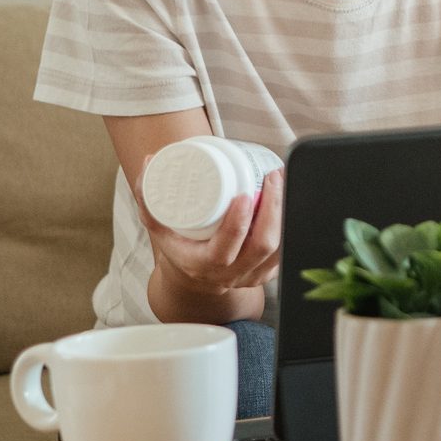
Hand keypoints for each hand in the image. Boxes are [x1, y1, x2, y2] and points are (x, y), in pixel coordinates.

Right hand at [140, 166, 283, 310]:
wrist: (194, 278)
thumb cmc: (178, 245)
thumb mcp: (158, 225)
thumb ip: (148, 195)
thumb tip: (149, 161)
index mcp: (202, 265)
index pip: (224, 250)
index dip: (238, 223)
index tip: (245, 194)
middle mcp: (230, 274)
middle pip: (261, 246)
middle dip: (272, 209)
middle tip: (272, 178)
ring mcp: (252, 275)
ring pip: (280, 248)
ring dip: (285, 213)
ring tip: (282, 182)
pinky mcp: (267, 271)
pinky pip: (287, 251)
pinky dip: (292, 224)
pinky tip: (291, 199)